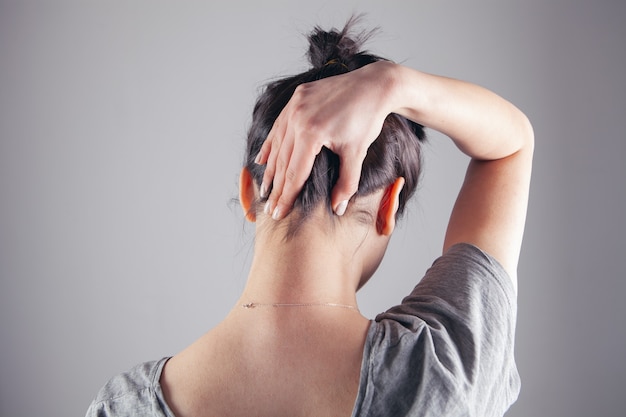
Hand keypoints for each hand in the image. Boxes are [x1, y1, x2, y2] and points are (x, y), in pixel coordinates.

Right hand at [255, 61, 394, 219]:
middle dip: (276, 188)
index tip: (278, 214)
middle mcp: (298, 118)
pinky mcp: (296, 97)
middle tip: (269, 209)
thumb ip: (346, 183)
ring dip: (271, 169)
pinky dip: (271, 144)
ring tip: (265, 190)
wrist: (373, 85)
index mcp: (312, 133)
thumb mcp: (357, 153)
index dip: (286, 197)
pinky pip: (279, 126)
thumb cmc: (367, 120)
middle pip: (282, 161)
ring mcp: (295, 105)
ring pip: (278, 144)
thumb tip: (337, 208)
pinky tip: (262, 161)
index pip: (294, 173)